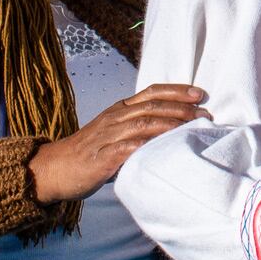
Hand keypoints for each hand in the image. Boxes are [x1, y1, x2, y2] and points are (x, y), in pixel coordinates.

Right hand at [30, 84, 206, 203]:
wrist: (54, 169)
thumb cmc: (89, 154)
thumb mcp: (113, 134)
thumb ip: (136, 131)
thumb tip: (170, 133)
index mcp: (119, 110)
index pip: (151, 92)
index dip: (176, 91)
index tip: (199, 94)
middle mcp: (115, 118)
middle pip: (153, 106)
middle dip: (182, 108)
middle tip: (206, 114)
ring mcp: (108, 136)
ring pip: (144, 123)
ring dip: (172, 125)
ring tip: (193, 128)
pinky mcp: (103, 157)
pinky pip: (129, 148)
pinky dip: (149, 146)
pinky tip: (166, 148)